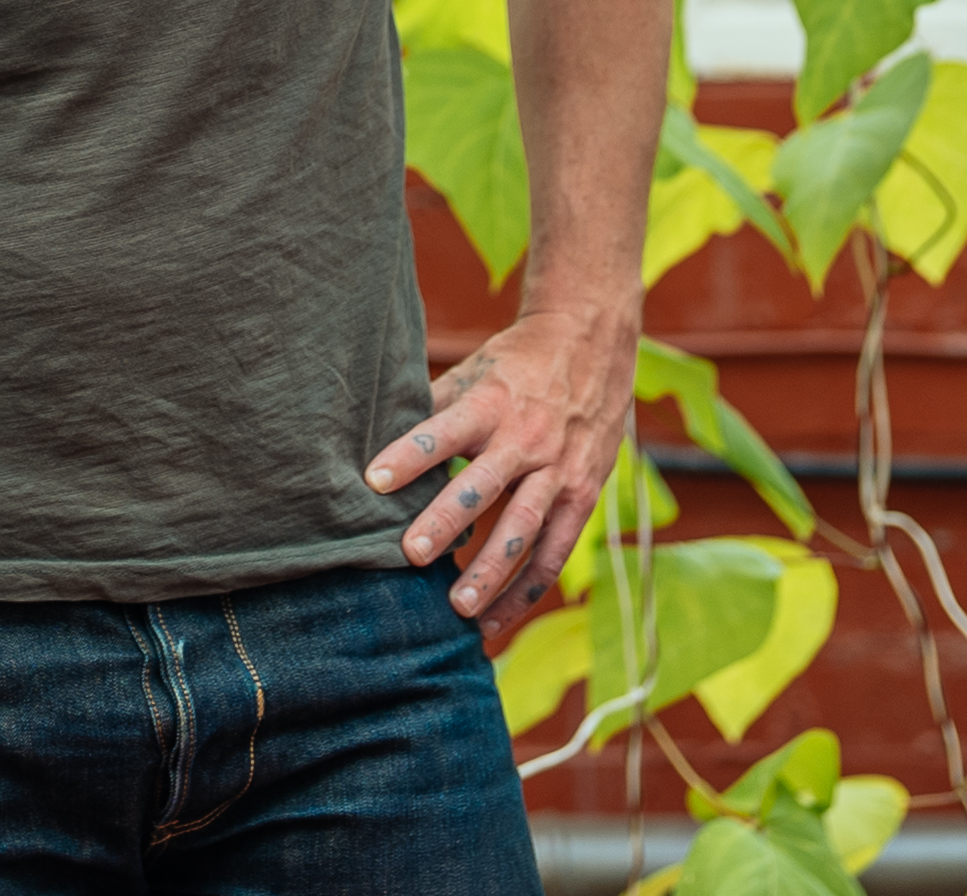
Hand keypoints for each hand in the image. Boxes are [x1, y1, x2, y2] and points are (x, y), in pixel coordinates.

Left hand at [363, 300, 637, 630]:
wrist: (592, 343)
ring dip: (491, 573)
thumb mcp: (475, 371)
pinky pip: (554, 554)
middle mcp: (528, 438)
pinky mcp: (583, 496)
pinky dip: (525, 592)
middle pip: (484, 486)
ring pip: (524, 530)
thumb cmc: (517, 363)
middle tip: (410, 554)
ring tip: (457, 609)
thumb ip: (433, 408)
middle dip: (447, 522)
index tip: (373, 481)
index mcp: (492, 403)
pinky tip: (494, 622)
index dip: (410, 455)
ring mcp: (560, 471)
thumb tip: (373, 441)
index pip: (444, 430)